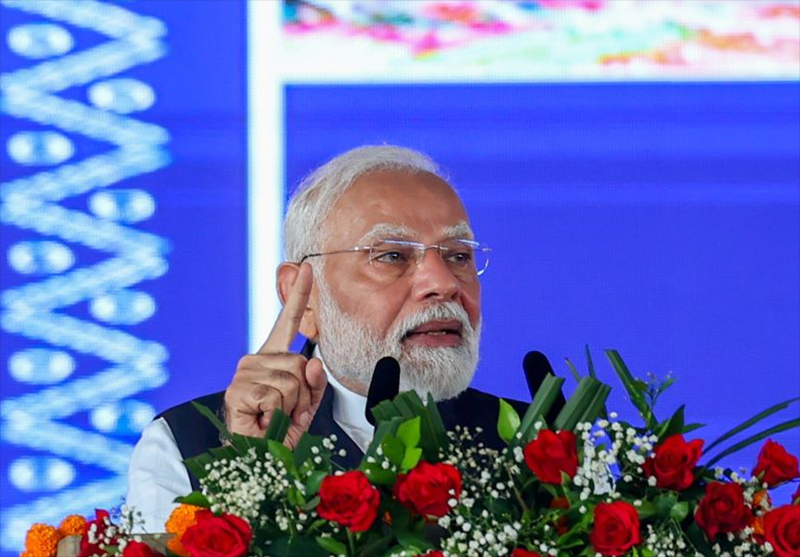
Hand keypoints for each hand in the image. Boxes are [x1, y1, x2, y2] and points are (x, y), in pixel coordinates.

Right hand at [223, 263, 326, 447]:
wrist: (256, 459)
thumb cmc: (279, 431)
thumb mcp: (307, 405)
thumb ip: (316, 382)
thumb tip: (315, 361)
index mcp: (273, 359)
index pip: (287, 321)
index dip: (298, 294)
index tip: (307, 267)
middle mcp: (255, 360)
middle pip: (300, 363)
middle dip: (303, 395)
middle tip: (285, 412)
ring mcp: (245, 372)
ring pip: (292, 381)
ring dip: (291, 407)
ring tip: (274, 418)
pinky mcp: (239, 388)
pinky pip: (278, 396)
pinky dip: (278, 415)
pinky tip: (263, 421)